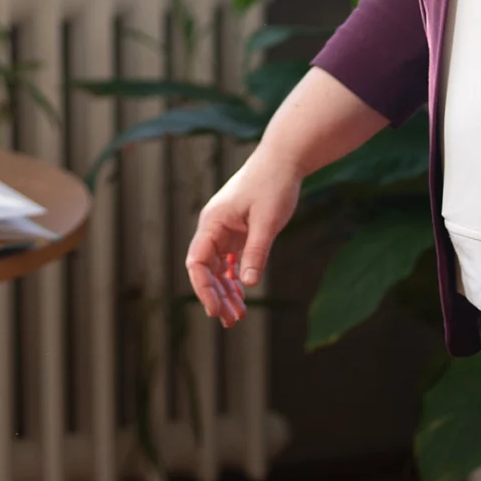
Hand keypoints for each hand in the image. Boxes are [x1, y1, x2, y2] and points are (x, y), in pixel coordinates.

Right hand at [183, 150, 302, 327]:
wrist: (284, 159)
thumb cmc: (273, 184)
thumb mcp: (267, 221)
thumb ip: (256, 252)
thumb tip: (247, 285)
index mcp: (213, 222)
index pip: (197, 262)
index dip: (202, 288)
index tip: (215, 310)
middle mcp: (214, 228)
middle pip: (206, 270)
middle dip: (216, 296)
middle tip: (231, 321)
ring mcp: (225, 230)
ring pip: (218, 268)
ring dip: (225, 291)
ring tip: (237, 316)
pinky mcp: (238, 231)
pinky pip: (230, 260)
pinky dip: (234, 278)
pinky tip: (241, 296)